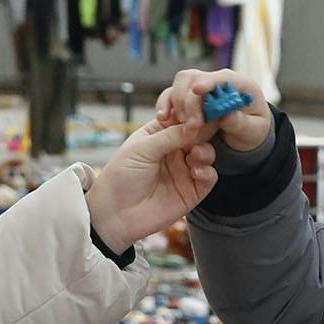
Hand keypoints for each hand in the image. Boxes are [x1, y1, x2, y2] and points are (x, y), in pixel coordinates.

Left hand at [86, 118, 219, 254]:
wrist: (115, 214)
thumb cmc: (120, 177)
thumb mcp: (142, 149)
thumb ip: (170, 136)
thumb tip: (197, 123)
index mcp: (160, 134)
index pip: (182, 117)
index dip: (193, 112)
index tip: (202, 109)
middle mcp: (175, 150)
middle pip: (199, 133)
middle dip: (205, 130)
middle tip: (208, 128)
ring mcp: (184, 170)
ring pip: (207, 153)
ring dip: (205, 151)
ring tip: (195, 154)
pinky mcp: (192, 190)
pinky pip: (209, 176)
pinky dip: (207, 171)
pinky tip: (195, 172)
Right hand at [158, 69, 271, 152]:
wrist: (244, 135)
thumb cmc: (253, 130)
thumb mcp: (253, 131)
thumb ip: (241, 123)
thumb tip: (227, 115)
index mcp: (240, 84)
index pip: (222, 77)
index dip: (208, 82)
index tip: (198, 91)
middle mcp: (218, 81)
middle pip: (195, 78)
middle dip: (190, 103)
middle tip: (192, 128)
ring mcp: (202, 87)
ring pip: (181, 83)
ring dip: (177, 105)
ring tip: (185, 128)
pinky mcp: (188, 97)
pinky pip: (171, 94)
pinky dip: (165, 105)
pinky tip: (163, 118)